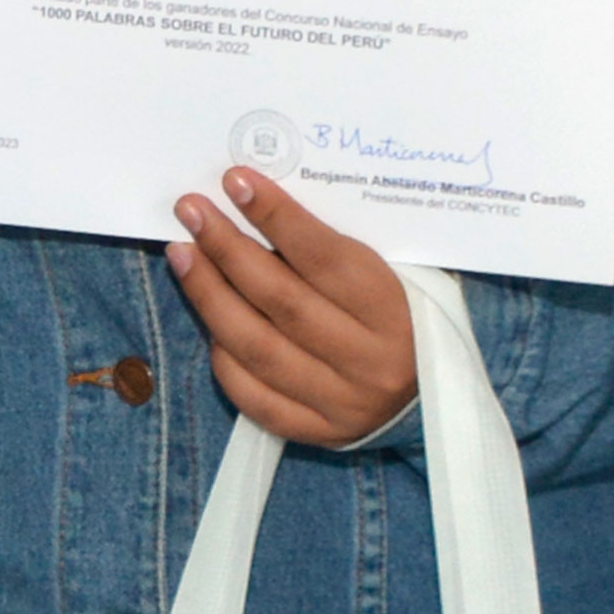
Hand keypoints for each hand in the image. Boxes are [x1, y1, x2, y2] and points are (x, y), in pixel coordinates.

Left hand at [165, 166, 419, 443]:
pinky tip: (207, 318)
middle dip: (226, 248)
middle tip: (191, 209)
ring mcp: (342, 402)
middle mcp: (370, 362)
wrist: (431, 395)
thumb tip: (251, 201)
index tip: (235, 181)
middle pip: (281, 300)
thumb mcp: (386, 273)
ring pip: (257, 347)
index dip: (276, 216)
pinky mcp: (317, 432)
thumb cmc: (400, 313)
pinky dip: (223, 355)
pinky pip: (252, 395)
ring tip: (182, 253)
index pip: (323, 258)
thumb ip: (327, 248)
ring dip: (209, 294)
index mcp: (396, 312)